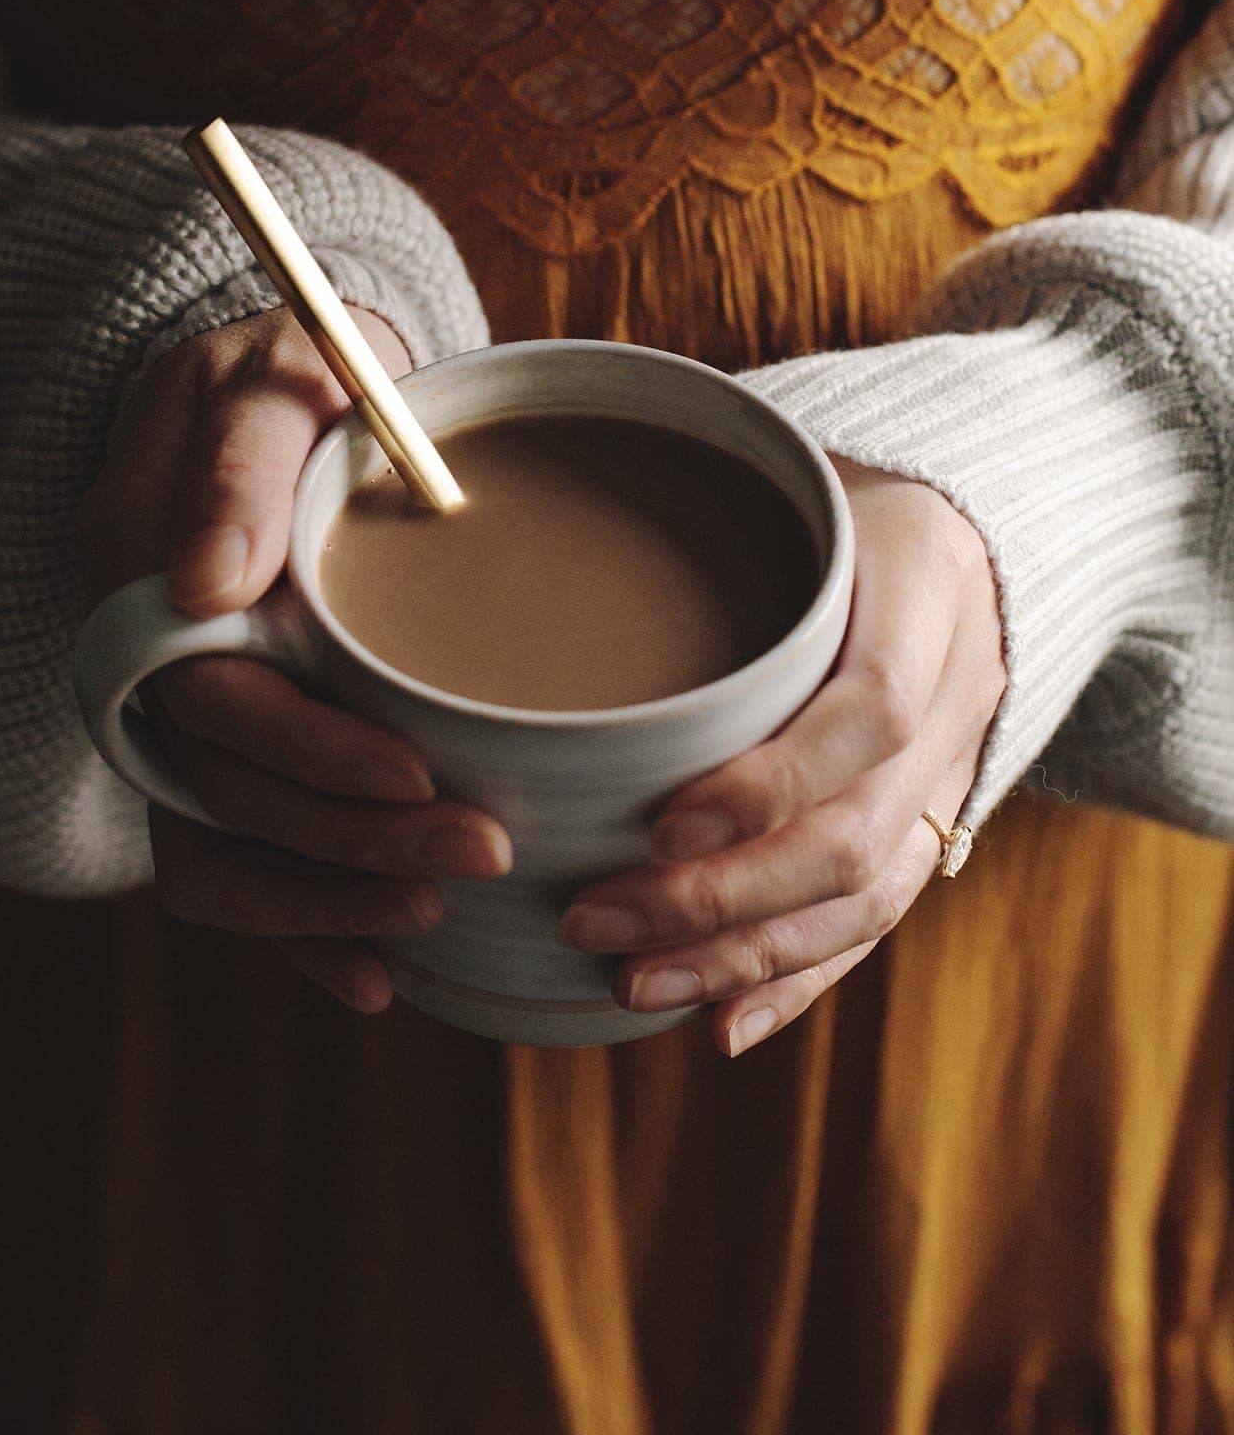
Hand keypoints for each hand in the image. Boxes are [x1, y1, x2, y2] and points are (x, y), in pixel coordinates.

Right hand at [79, 304, 512, 1013]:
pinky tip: (378, 976)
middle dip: (353, 841)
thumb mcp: (274, 371)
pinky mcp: (231, 749)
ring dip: (327, 900)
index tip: (417, 774)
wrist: (292, 401)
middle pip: (232, 788)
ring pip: (225, 847)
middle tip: (482, 854)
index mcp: (145, 570)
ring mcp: (184, 716)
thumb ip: (240, 462)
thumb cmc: (294, 373)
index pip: (216, 696)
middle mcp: (150, 662)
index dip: (311, 754)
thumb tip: (204, 586)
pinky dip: (302, 927)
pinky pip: (237, 862)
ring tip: (434, 920)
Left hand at [555, 459, 1005, 1057]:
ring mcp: (953, 766)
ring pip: (866, 894)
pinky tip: (719, 1024)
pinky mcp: (934, 821)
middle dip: (722, 896)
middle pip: (856, 831)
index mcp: (925, 582)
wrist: (969, 530)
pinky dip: (798, 980)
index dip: (770, 781)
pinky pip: (876, 919)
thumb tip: (521, 522)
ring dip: (745, 954)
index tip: (659, 822)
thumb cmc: (835, 492)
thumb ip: (695, 500)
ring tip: (632, 980)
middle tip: (591, 916)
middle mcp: (957, 689)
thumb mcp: (789, 466)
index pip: (869, 709)